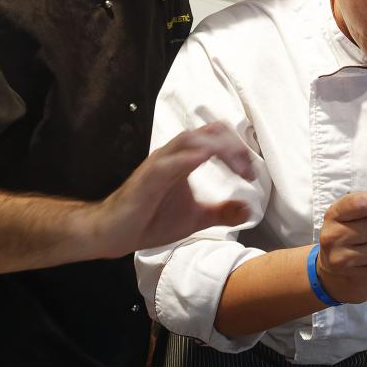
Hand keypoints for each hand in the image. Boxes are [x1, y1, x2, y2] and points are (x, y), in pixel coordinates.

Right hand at [86, 122, 255, 257]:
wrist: (115, 234)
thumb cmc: (151, 220)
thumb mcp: (197, 218)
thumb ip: (222, 212)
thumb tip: (249, 209)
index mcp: (185, 160)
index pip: (217, 138)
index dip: (238, 150)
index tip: (251, 175)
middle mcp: (173, 156)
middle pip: (208, 132)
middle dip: (233, 147)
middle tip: (247, 171)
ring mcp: (158, 164)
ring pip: (189, 140)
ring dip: (217, 149)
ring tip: (235, 166)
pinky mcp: (146, 179)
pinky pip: (167, 163)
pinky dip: (187, 159)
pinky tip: (204, 160)